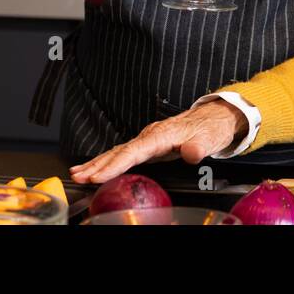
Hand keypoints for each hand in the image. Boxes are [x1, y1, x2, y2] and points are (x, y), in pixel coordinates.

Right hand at [69, 100, 248, 183]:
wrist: (215, 116)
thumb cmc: (211, 128)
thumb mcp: (210, 139)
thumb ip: (199, 147)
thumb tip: (191, 153)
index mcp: (162, 135)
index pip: (133, 152)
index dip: (114, 165)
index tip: (98, 176)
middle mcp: (150, 135)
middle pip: (120, 151)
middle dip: (98, 165)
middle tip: (79, 177)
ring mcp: (148, 139)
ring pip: (117, 151)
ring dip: (97, 163)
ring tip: (77, 173)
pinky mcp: (148, 144)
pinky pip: (123, 153)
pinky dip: (107, 160)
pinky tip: (95, 168)